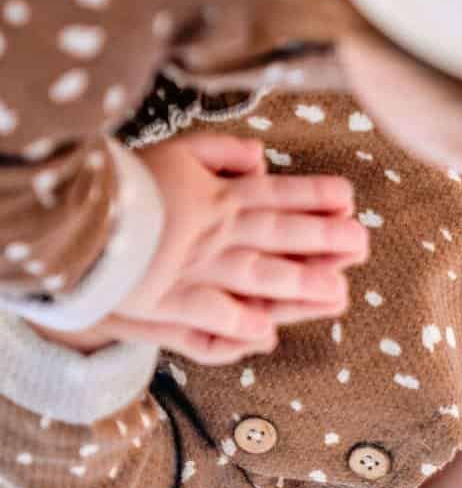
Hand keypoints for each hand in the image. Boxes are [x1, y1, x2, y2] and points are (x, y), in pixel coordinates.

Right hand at [41, 131, 368, 365]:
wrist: (73, 218)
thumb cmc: (124, 184)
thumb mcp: (174, 152)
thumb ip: (221, 153)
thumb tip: (262, 157)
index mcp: (218, 196)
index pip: (276, 195)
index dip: (314, 196)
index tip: (348, 199)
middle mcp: (215, 234)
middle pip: (278, 236)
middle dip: (324, 240)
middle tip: (362, 244)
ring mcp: (195, 270)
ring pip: (258, 278)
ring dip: (299, 286)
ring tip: (337, 292)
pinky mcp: (167, 302)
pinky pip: (211, 319)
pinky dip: (239, 327)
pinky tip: (267, 336)